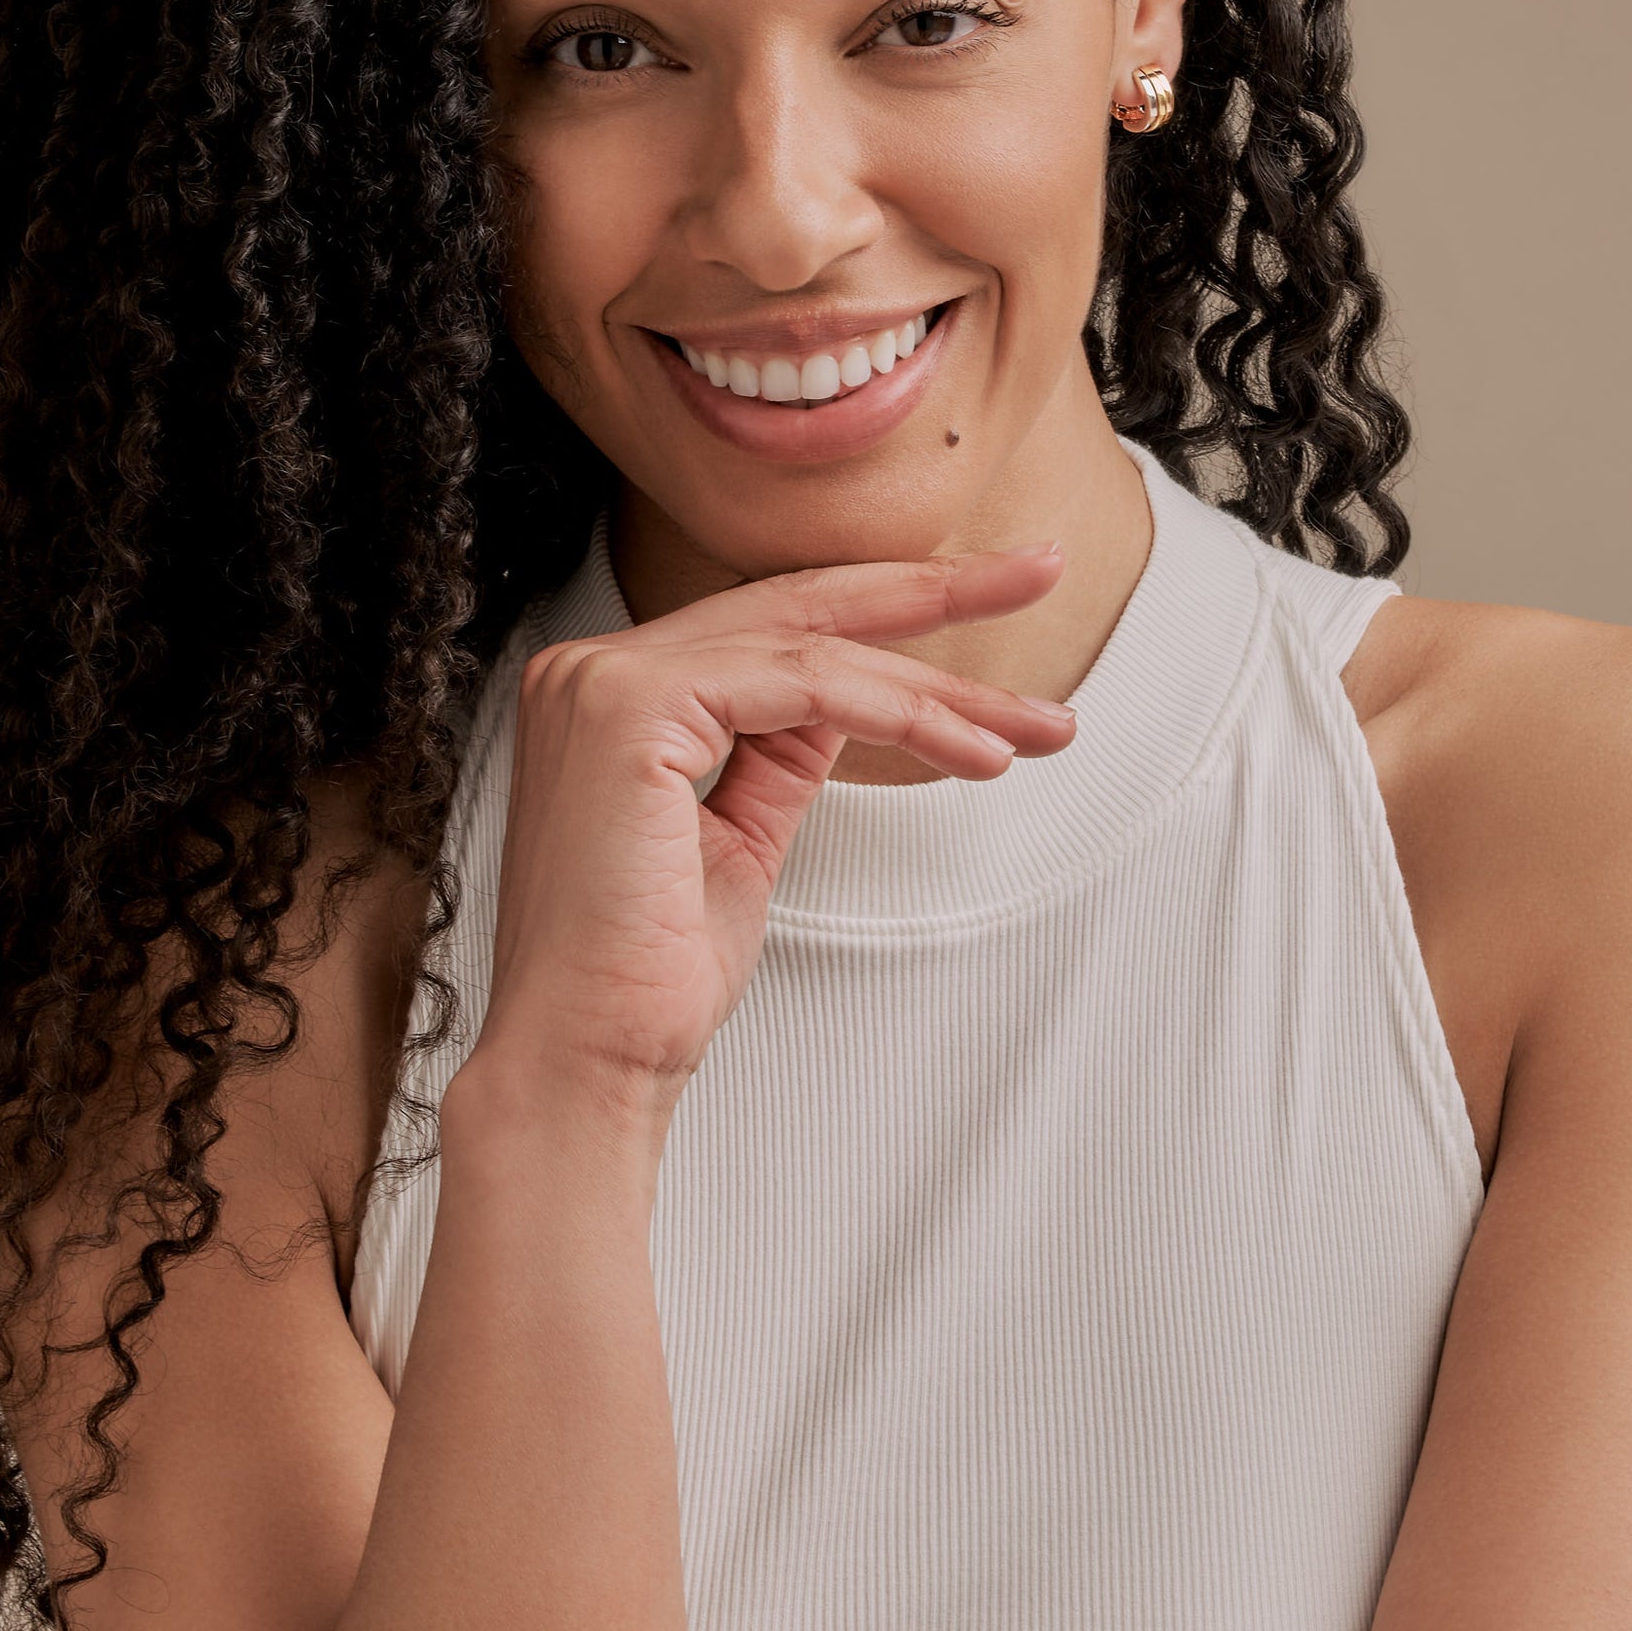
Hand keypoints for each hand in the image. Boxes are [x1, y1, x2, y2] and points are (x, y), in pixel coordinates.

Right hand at [465, 544, 1072, 1153]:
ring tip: (1038, 725)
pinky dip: (901, 715)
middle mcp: (594, 669)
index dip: (888, 615)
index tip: (993, 606)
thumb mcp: (739, 841)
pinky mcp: (630, 706)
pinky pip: (804, 685)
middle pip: (797, 605)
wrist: (588, 1061)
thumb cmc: (650, 980)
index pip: (772, 629)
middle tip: (1044, 569)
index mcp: (614, 694)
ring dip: (942, 689)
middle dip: (934, 587)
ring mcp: (603, 678)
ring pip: (816, 648)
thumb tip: (847, 703)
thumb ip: (780, 758)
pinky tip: (974, 750)